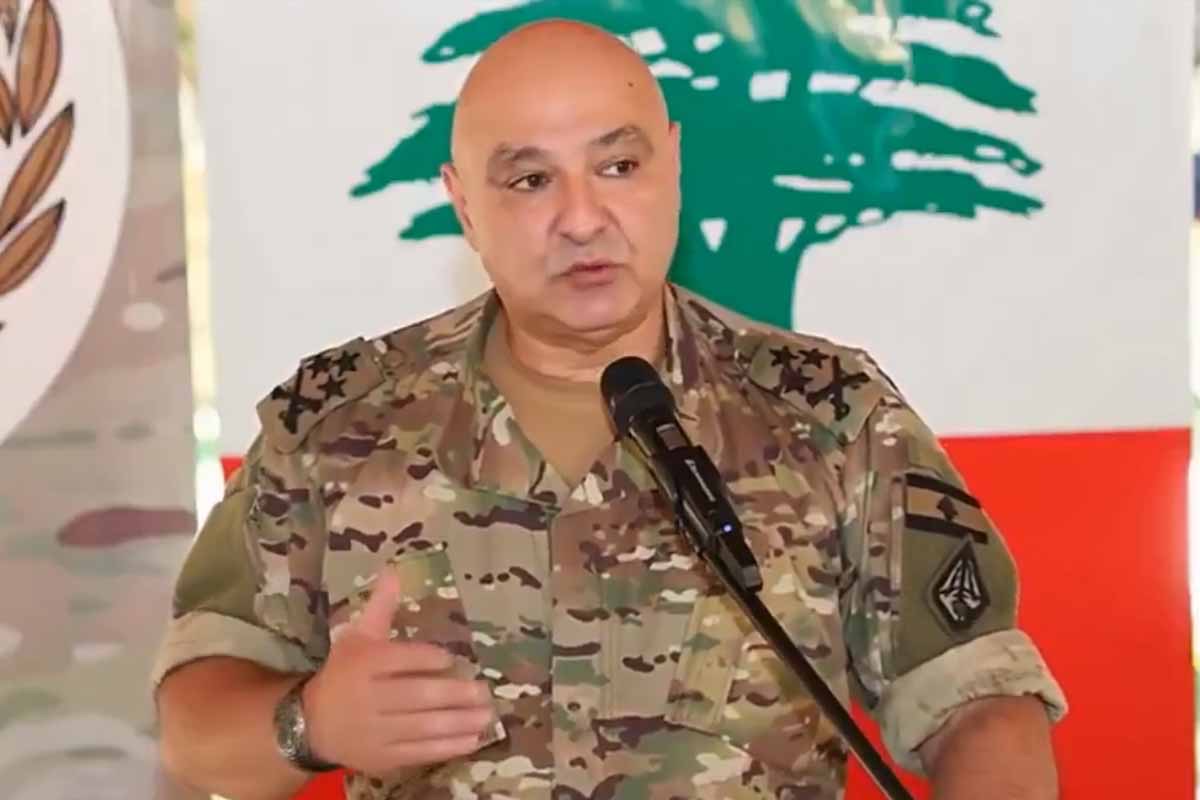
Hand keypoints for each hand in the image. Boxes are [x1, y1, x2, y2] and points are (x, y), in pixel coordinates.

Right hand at [301, 569, 494, 775]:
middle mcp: (369, 698)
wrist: (312, 723)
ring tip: (486, 715)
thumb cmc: (344, 673)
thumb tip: (394, 570)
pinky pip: (418, 752)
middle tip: (484, 691)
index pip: (400, 659)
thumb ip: (381, 607)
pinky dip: (447, 747)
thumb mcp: (358, 637)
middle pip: (416, 695)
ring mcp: (375, 731)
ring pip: (422, 726)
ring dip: (458, 721)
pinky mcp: (382, 757)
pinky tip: (472, 739)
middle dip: (453, 694)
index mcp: (363, 664)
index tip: (452, 659)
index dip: (427, 659)